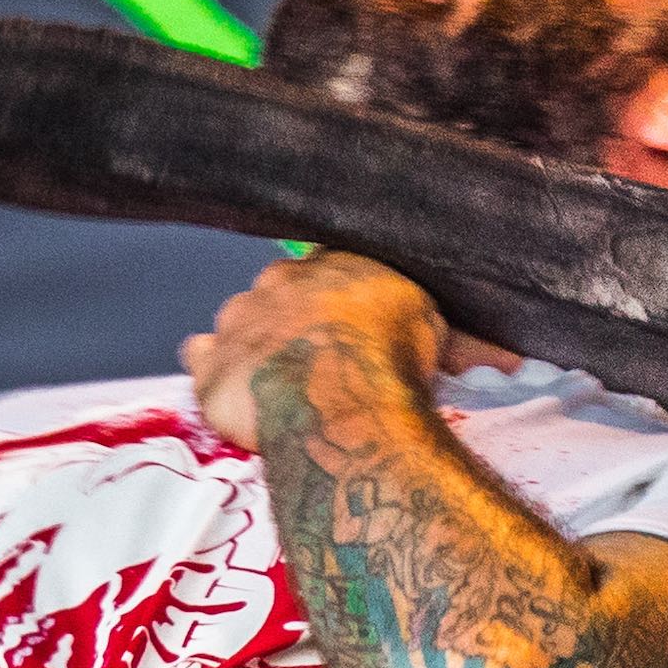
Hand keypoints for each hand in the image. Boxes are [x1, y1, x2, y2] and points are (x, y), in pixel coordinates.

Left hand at [184, 253, 445, 451]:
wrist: (339, 404)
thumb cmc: (392, 359)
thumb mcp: (431, 327)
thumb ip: (423, 319)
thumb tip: (468, 341)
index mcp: (330, 263)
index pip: (329, 266)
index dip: (339, 295)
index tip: (351, 321)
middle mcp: (277, 280)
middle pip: (279, 291)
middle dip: (293, 317)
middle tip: (319, 356)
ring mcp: (236, 319)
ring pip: (239, 320)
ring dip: (254, 342)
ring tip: (277, 379)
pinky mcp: (209, 364)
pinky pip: (200, 356)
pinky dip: (214, 367)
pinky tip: (232, 386)